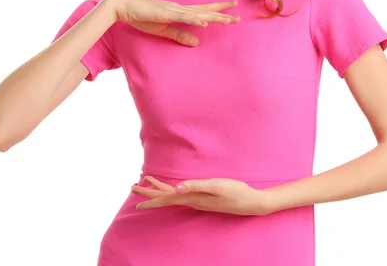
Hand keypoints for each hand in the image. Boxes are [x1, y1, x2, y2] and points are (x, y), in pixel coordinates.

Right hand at [108, 0, 239, 45]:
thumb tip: (197, 42)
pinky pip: (183, 17)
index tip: (232, 12)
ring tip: (229, 19)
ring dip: (214, 17)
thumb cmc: (141, 17)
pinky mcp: (165, 13)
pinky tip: (205, 23)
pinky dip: (195, 20)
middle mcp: (179, 8)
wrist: (124, 6)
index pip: (202, 11)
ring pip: (198, 14)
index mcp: (179, 11)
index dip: (217, 12)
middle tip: (239, 15)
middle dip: (222, 13)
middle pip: (205, 10)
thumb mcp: (163, 29)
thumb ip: (180, 35)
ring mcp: (173, 9)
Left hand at [132, 175, 273, 215]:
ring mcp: (199, 201)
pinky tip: (173, 189)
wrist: (252, 201)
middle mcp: (193, 201)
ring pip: (174, 196)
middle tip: (134, 188)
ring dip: (160, 191)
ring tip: (148, 185)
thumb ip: (196, 186)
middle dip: (150, 193)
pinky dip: (172, 191)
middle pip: (167, 197)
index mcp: (193, 198)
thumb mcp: (216, 185)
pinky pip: (182, 196)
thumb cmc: (236, 192)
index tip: (136, 199)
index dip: (151, 198)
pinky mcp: (205, 198)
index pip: (167, 198)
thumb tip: (176, 189)